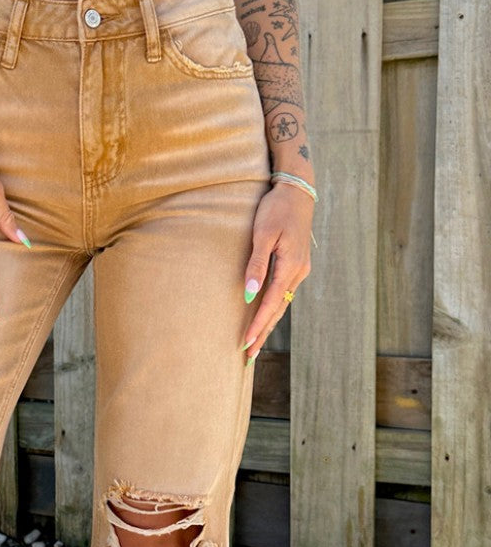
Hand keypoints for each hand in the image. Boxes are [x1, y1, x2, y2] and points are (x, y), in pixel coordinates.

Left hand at [240, 182, 313, 361]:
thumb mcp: (262, 235)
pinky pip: (284, 293)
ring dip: (269, 324)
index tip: (245, 343)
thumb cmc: (276, 209)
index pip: (270, 304)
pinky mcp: (297, 265)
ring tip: (256, 343)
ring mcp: (300, 270)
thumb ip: (256, 266)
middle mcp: (298, 272)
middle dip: (263, 333)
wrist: (298, 190)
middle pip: (278, 310)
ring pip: (282, 303)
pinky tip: (266, 318)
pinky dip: (274, 308)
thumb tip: (249, 295)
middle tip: (249, 356)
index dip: (257, 325)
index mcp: (290, 266)